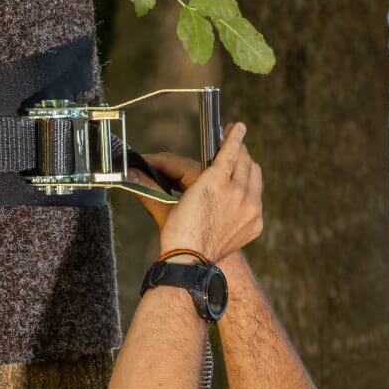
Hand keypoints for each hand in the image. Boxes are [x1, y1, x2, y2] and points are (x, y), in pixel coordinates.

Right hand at [128, 122, 263, 261]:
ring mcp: (250, 208)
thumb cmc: (176, 234)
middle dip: (239, 151)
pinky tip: (240, 193)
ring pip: (255, 176)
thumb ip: (152, 184)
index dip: (234, 136)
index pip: (230, 151)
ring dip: (246, 168)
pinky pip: (257, 198)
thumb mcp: (166, 204)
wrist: (191, 262)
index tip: (237, 126)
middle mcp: (237, 192)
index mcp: (215, 182)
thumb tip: (131, 172)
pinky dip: (249, 192)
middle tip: (233, 147)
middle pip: (245, 161)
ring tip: (238, 168)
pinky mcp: (255, 222)